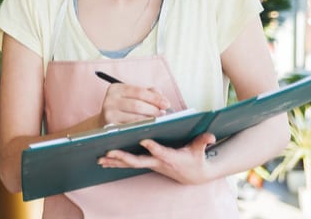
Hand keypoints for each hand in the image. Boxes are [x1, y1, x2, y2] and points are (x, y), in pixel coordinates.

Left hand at [96, 132, 216, 184]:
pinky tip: (103, 161)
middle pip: (139, 161)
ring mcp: (150, 164)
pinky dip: (116, 163)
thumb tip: (211, 136)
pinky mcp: (147, 164)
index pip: (161, 152)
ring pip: (130, 163)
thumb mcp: (200, 150)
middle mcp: (157, 162)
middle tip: (109, 153)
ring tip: (99, 159)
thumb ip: (203, 141)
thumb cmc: (196, 159)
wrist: (193, 175)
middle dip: (124, 157)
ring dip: (115, 162)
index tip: (144, 140)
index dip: (153, 147)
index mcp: (170, 157)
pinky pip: (129, 164)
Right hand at [99, 83, 169, 125]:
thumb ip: (149, 93)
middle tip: (163, 114)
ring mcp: (108, 114)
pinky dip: (142, 128)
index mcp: (116, 88)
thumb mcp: (133, 96)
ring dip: (150, 120)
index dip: (155, 98)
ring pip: (135, 118)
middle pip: (137, 105)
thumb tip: (162, 99)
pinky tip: (149, 127)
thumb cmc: (124, 107)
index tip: (167, 104)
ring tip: (158, 120)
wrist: (105, 122)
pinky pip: (130, 128)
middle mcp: (110, 100)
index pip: (139, 92)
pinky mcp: (110, 127)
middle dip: (153, 110)